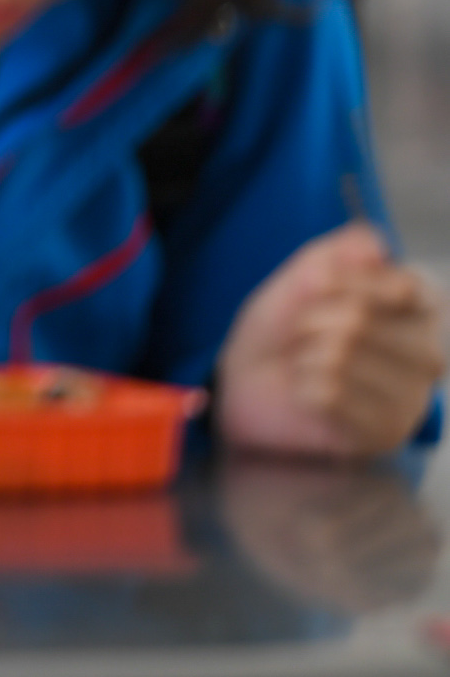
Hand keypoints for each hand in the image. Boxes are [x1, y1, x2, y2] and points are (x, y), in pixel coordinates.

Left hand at [216, 222, 444, 458]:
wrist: (247, 385)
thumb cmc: (283, 330)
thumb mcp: (297, 280)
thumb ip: (334, 257)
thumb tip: (374, 244)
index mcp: (419, 309)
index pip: (404, 286)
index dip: (346, 281)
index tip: (318, 286)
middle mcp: (429, 353)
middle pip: (360, 320)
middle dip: (312, 321)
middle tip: (305, 335)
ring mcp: (412, 398)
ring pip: (341, 357)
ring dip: (305, 357)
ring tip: (310, 365)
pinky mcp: (386, 432)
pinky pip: (330, 394)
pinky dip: (304, 389)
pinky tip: (311, 395)